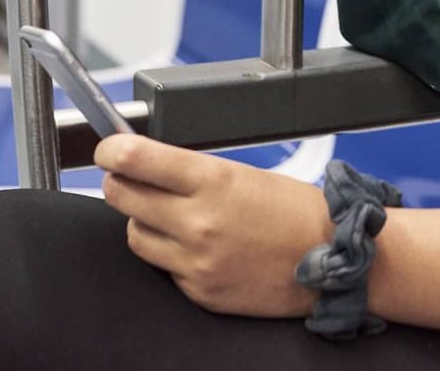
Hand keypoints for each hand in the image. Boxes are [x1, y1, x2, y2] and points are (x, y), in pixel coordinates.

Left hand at [97, 134, 332, 317]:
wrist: (332, 259)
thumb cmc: (295, 213)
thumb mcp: (244, 175)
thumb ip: (193, 173)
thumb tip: (147, 166)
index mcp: (213, 181)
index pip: (137, 159)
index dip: (112, 151)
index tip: (108, 149)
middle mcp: (199, 221)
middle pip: (121, 196)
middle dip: (120, 183)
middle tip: (126, 179)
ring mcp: (196, 260)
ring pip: (134, 235)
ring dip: (143, 223)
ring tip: (171, 218)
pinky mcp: (199, 290)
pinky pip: (162, 268)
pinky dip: (171, 256)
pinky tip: (198, 248)